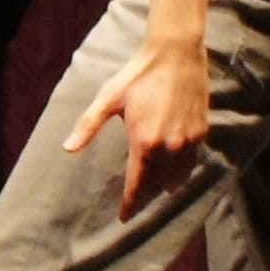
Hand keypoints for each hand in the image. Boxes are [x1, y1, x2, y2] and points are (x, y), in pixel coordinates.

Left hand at [62, 24, 210, 215]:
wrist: (176, 53)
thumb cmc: (138, 75)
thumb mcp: (108, 98)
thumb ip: (88, 126)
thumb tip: (68, 149)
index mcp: (145, 142)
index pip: (138, 185)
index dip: (130, 204)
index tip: (123, 217)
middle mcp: (170, 147)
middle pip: (159, 186)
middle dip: (146, 196)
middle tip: (136, 202)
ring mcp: (189, 141)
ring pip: (179, 178)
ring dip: (165, 186)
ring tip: (154, 189)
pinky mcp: (202, 132)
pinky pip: (192, 162)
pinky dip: (182, 171)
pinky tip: (173, 169)